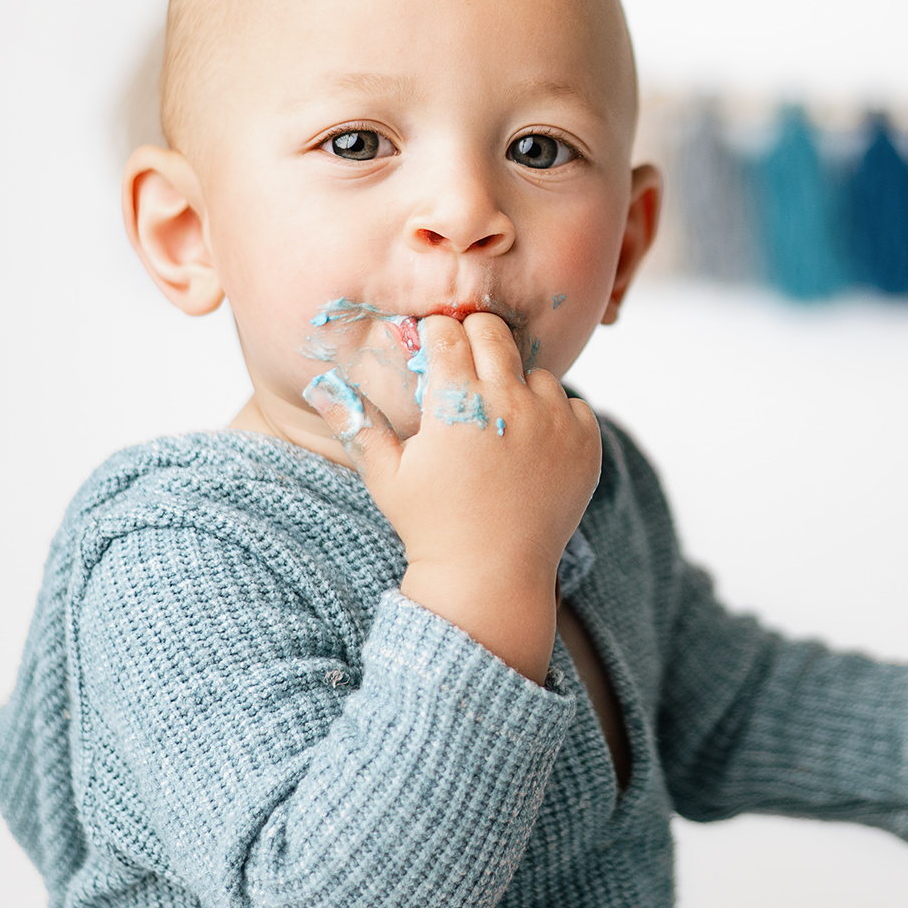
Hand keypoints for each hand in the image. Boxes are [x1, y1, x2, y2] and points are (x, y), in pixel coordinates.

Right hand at [303, 311, 601, 682]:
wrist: (492, 574)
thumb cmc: (431, 525)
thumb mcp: (386, 477)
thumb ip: (357, 424)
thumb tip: (321, 385)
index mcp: (457, 403)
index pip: (447, 332)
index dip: (436, 335)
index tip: (433, 347)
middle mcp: (510, 402)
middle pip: (494, 333)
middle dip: (475, 337)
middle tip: (466, 363)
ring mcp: (554, 421)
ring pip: (537, 371)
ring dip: (518, 385)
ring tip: (499, 421)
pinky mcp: (586, 441)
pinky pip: (572, 404)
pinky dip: (555, 416)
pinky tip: (532, 445)